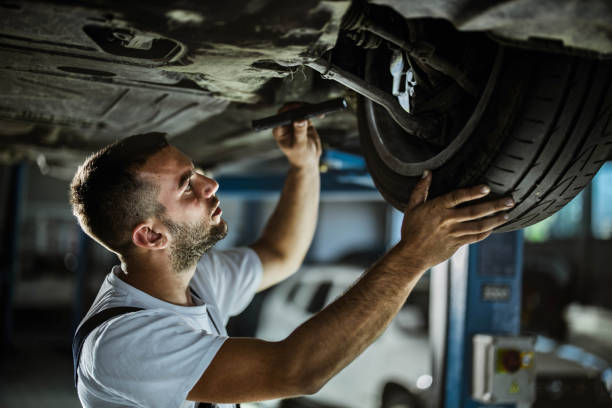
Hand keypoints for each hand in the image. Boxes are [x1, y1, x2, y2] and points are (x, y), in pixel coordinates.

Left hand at [272, 102, 321, 168]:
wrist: (308, 161)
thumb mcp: (300, 146)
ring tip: (318, 113)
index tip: (300, 107)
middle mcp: (285, 124)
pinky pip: (308, 112)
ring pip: (300, 109)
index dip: (290, 108)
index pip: (282, 114)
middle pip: (291, 109)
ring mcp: (294, 122)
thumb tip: (299, 119)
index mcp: (279, 130)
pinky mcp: (303, 121)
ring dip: (308, 108)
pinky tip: (320, 115)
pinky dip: (314, 112)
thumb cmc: (301, 156)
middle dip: (300, 106)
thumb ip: (299, 133)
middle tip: (310, 108)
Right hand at [396, 170, 514, 269]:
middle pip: (474, 212)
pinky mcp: (457, 244)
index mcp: (437, 208)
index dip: (472, 192)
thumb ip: (420, 189)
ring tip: (507, 214)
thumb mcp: (412, 207)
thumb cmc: (411, 229)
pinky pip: (475, 237)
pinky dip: (486, 232)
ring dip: (495, 220)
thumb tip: (428, 172)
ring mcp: (454, 233)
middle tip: (510, 200)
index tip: (487, 188)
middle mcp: (447, 221)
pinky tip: (493, 227)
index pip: (457, 197)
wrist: (412, 255)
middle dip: (494, 205)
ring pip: (479, 226)